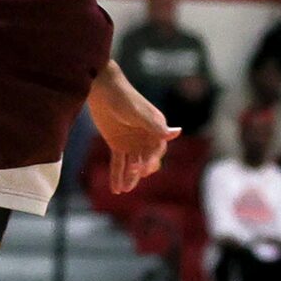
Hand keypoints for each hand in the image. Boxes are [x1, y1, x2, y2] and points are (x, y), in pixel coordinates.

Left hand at [89, 62, 179, 193]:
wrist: (102, 90)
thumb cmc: (124, 97)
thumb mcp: (139, 113)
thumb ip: (155, 126)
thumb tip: (177, 132)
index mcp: (156, 129)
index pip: (157, 150)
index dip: (151, 160)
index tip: (142, 168)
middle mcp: (146, 138)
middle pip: (147, 160)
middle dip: (141, 171)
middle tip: (132, 175)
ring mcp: (131, 143)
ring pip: (132, 166)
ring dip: (129, 178)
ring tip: (124, 190)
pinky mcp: (117, 144)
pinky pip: (118, 164)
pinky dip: (117, 176)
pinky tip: (115, 190)